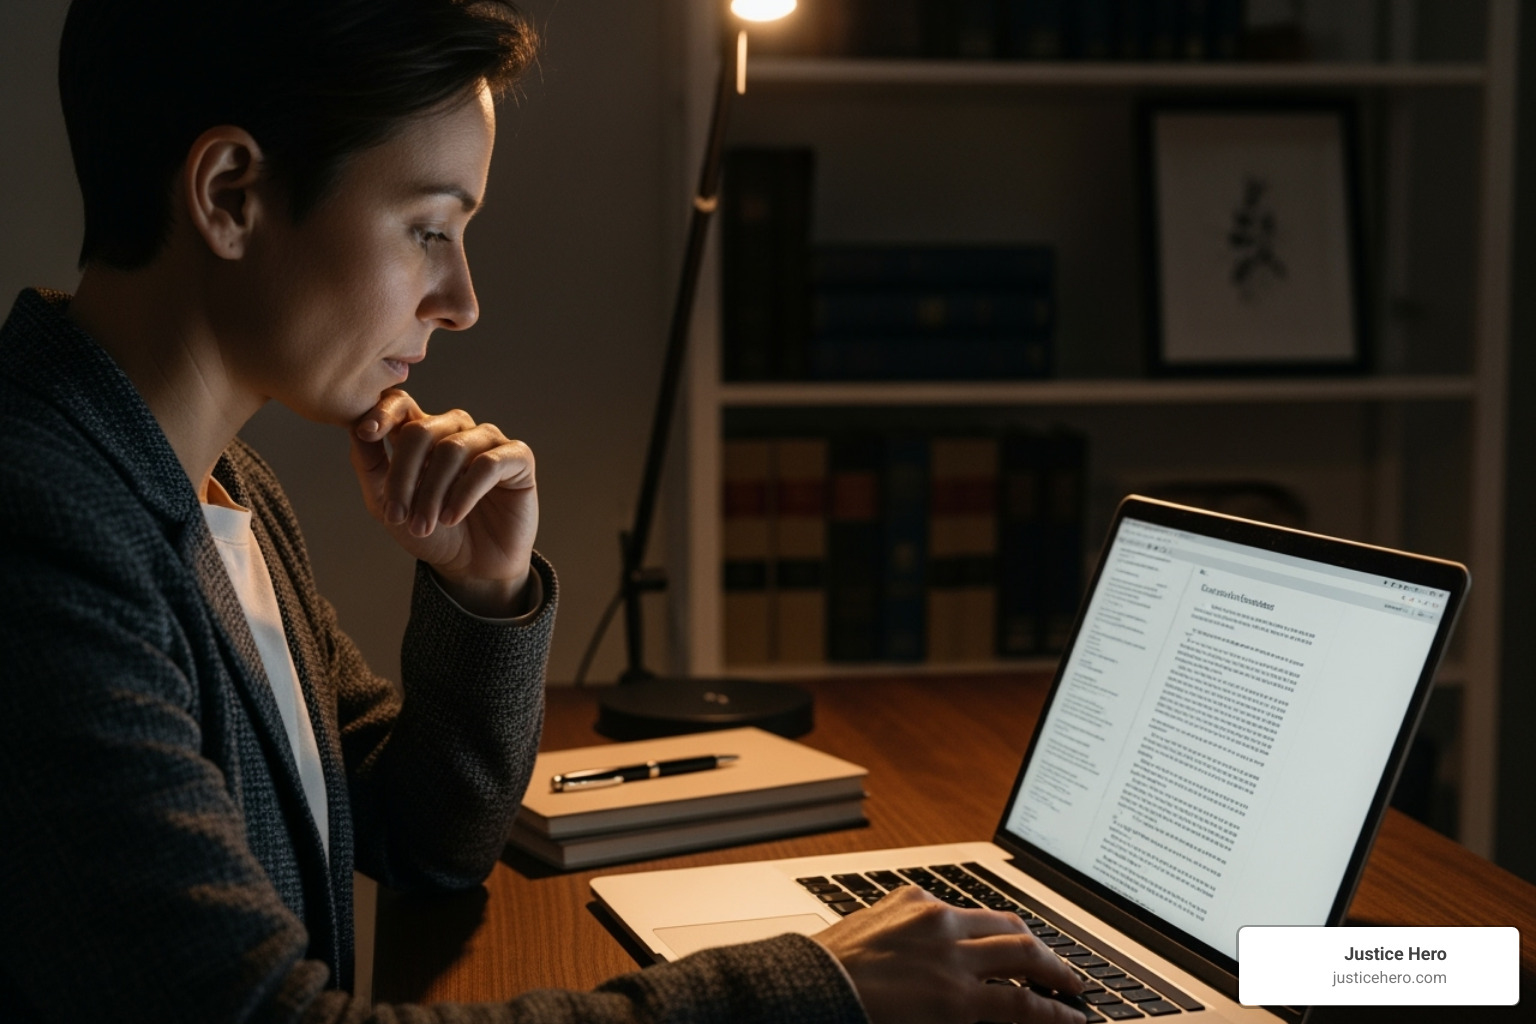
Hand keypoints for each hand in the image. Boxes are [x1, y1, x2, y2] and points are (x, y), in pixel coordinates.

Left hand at [350, 389, 537, 615]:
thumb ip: (370, 466)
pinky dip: (464, 493)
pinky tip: (452, 517)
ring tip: (425, 525)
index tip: (366, 433)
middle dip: (404, 476)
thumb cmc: (432, 534)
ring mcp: (488, 441)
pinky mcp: (518, 458)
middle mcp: (455, 431)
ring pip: (452, 448)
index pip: (402, 404)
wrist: (473, 569)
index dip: (383, 411)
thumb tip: (355, 429)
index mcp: (422, 435)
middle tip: (398, 516)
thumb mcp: (387, 505)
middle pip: (421, 430)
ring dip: (432, 492)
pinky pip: (488, 464)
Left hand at [813, 886, 1086, 1023]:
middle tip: (1073, 982)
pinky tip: (976, 933)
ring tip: (1040, 953)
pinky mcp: (908, 900)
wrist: (806, 989)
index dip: (1061, 1015)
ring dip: (1026, 939)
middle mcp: (947, 953)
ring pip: (999, 920)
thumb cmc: (858, 1019)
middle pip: (1026, 954)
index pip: (1027, 1006)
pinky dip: (972, 921)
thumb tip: (1004, 1011)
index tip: (1078, 1018)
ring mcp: (928, 919)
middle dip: (1058, 969)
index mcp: (953, 998)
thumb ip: (972, 1017)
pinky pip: (955, 906)